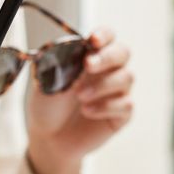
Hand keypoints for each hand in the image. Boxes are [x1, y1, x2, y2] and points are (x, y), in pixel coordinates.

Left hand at [26, 27, 132, 173]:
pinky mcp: (122, 113)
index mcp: (90, 56)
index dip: (104, 35)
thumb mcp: (47, 80)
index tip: (93, 41)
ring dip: (102, 85)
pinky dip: (106, 106)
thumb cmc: (49, 105)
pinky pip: (126, 104)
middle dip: (106, 57)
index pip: (107, 37)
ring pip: (126, 77)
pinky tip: (87, 111)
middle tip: (87, 66)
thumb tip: (79, 49)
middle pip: (123, 53)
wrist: (49, 137)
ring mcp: (117, 91)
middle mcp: (108, 70)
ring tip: (80, 97)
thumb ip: (63, 62)